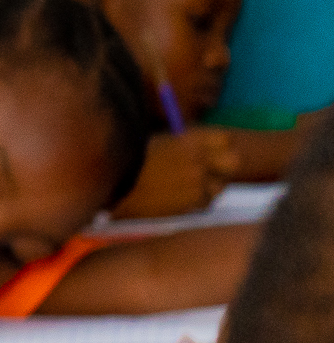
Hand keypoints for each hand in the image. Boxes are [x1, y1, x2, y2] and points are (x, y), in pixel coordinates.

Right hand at [111, 129, 237, 218]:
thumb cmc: (126, 164)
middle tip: (207, 172)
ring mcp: (197, 182)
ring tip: (183, 189)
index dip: (217, 147)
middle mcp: (198, 159)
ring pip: (219, 187)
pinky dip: (194, 203)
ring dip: (207, 188)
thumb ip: (180, 144)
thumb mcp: (155, 143)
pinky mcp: (191, 203)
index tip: (208, 152)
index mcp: (189, 139)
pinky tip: (175, 200)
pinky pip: (205, 204)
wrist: (109, 188)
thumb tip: (197, 148)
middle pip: (233, 162)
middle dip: (222, 167)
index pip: (225, 139)